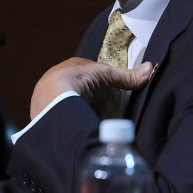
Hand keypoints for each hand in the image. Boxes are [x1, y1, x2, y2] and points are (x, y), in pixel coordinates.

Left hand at [30, 58, 153, 118]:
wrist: (52, 98)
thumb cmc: (78, 79)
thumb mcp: (105, 75)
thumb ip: (125, 75)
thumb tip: (151, 68)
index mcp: (65, 68)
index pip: (82, 72)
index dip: (95, 79)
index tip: (106, 90)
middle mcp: (52, 80)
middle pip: (72, 88)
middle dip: (84, 95)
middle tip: (98, 106)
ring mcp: (44, 97)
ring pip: (62, 101)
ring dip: (72, 108)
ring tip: (87, 118)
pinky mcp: (40, 113)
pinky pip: (55, 115)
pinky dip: (64, 119)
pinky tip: (73, 125)